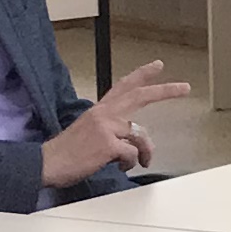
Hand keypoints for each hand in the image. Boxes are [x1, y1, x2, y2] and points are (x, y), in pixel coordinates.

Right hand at [42, 59, 188, 185]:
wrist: (46, 163)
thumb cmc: (65, 153)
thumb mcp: (87, 132)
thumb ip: (110, 130)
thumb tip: (132, 140)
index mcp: (99, 110)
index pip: (123, 86)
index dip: (142, 75)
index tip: (157, 65)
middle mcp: (104, 114)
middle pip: (140, 96)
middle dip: (165, 90)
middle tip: (184, 87)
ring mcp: (106, 127)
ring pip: (141, 135)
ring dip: (144, 152)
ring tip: (139, 161)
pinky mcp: (108, 144)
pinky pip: (133, 153)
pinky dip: (130, 162)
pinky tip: (120, 166)